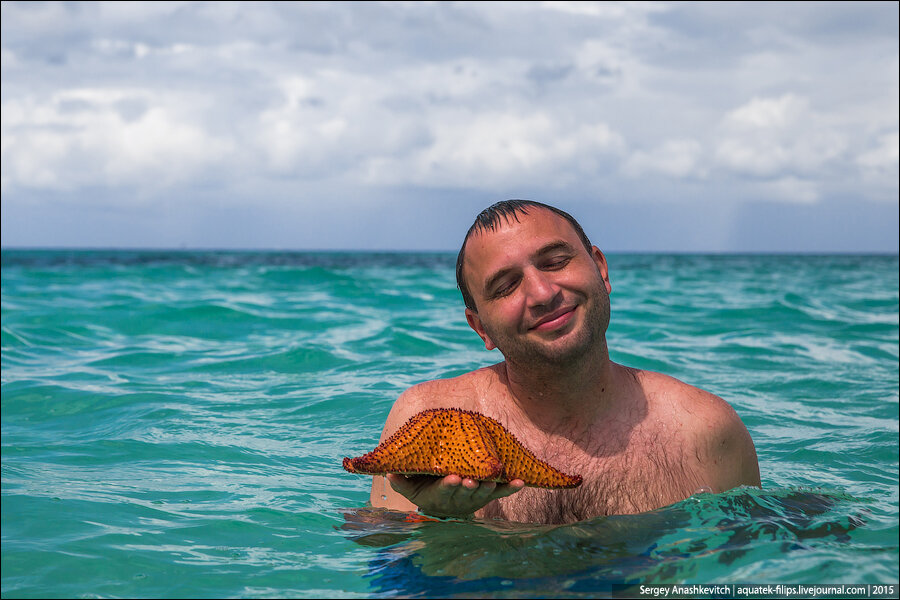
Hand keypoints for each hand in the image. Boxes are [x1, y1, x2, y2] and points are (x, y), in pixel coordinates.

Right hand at [386, 473, 524, 518]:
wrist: (444, 509)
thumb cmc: (425, 491)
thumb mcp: (410, 489)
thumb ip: (400, 481)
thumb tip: (387, 472)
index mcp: (440, 494)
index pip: (444, 489)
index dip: (449, 485)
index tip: (453, 478)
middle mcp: (459, 498)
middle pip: (466, 492)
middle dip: (471, 486)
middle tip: (474, 479)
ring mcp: (475, 498)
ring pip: (484, 493)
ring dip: (490, 487)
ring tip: (496, 478)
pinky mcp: (488, 495)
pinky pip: (501, 493)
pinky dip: (510, 488)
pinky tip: (521, 482)